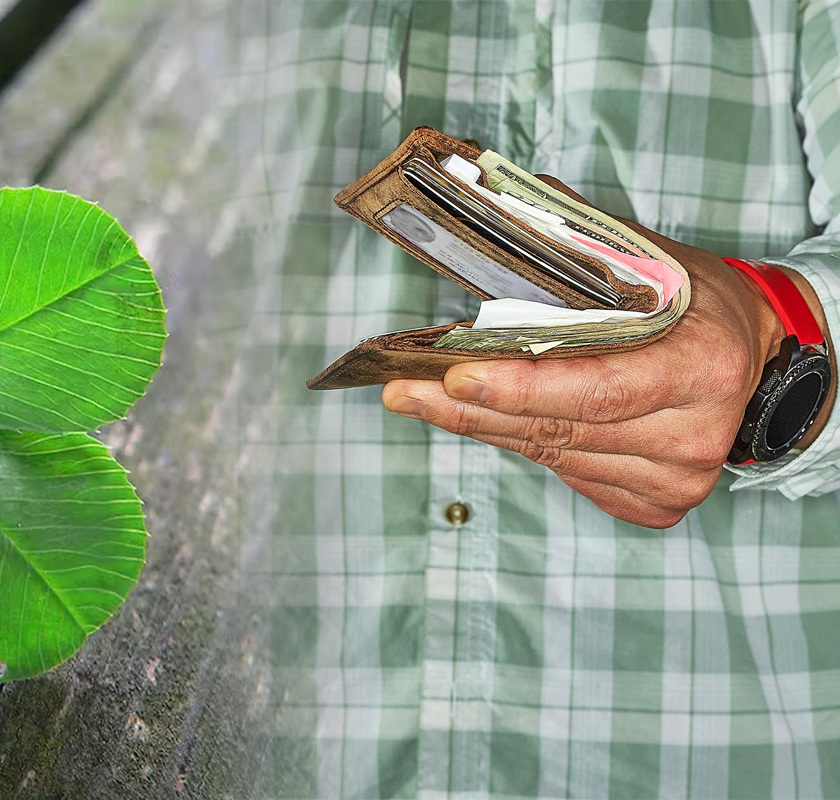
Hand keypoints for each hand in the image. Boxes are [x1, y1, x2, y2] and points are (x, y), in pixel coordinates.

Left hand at [382, 177, 829, 528]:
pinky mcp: (655, 503)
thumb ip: (575, 244)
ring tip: (425, 397)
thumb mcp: (651, 262)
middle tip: (405, 389)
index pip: (598, 388)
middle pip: (560, 428)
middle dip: (470, 410)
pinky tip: (487, 419)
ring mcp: (676, 478)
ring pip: (553, 455)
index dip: (521, 387)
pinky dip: (522, 443)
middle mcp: (694, 434)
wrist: (753, 361)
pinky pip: (567, 475)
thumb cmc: (694, 304)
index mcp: (703, 368)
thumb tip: (488, 200)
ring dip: (485, 427)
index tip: (455, 375)